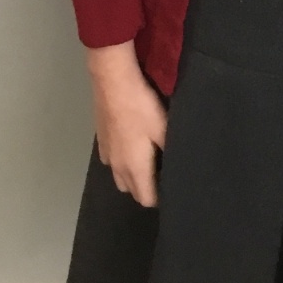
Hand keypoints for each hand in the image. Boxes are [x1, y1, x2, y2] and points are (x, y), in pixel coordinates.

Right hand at [85, 41, 166, 206]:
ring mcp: (106, 154)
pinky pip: (113, 161)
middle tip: (164, 173)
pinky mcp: (100, 140)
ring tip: (149, 160)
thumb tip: (182, 167)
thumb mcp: (164, 128)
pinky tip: (133, 144)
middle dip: (146, 189)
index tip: (173, 188)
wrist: (113, 82)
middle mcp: (117, 167)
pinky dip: (123, 161)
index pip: (146, 199)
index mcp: (135, 169)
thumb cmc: (142, 108)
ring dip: (133, 176)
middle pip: (132, 191)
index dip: (161, 198)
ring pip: (120, 177)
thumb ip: (172, 150)